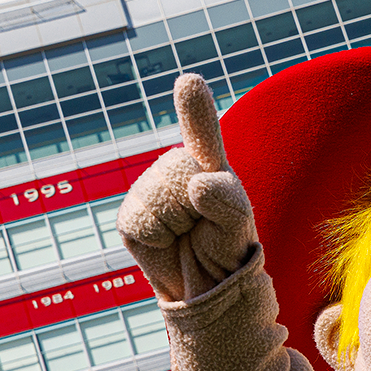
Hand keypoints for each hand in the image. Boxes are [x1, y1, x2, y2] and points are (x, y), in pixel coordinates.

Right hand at [117, 74, 257, 301]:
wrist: (205, 288)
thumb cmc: (227, 249)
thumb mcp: (240, 226)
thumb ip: (229, 202)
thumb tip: (197, 183)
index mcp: (209, 165)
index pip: (201, 134)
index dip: (194, 109)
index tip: (188, 82)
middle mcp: (177, 171)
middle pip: (177, 169)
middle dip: (194, 204)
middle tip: (202, 227)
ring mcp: (150, 190)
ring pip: (157, 194)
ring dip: (176, 223)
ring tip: (185, 235)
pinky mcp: (130, 216)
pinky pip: (140, 218)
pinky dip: (156, 236)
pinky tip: (165, 242)